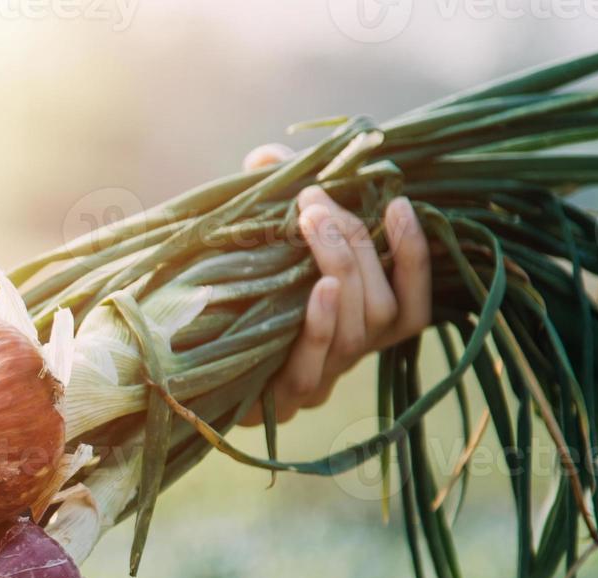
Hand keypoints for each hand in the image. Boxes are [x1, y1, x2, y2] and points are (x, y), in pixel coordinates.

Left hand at [238, 143, 433, 424]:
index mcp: (356, 328)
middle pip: (382, 309)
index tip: (401, 204)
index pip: (412, 303)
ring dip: (342, 269)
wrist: (181, 371)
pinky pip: (312, 368)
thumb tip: (268, 156)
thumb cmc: (230, 303)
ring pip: (357, 333)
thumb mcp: (255, 250)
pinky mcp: (280, 400)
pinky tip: (319, 288)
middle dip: (360, 247)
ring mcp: (318, 381)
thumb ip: (269, 202)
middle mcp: (348, 358)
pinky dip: (320, 325)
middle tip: (317, 200)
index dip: (416, 258)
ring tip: (313, 219)